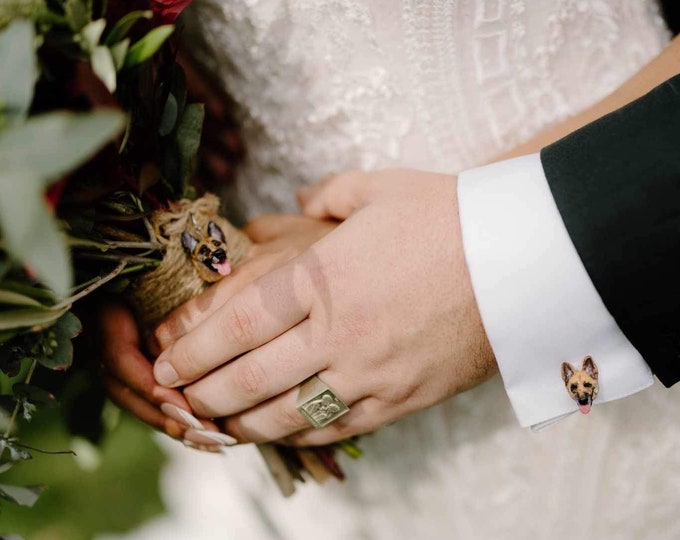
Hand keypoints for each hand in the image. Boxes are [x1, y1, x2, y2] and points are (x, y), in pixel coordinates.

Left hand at [152, 169, 496, 445]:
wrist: (520, 258)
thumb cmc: (448, 216)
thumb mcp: (381, 189)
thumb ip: (328, 195)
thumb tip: (299, 202)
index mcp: (322, 277)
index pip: (238, 324)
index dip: (193, 349)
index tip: (166, 363)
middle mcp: (337, 331)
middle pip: (251, 376)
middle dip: (204, 392)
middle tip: (176, 397)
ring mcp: (370, 371)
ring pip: (288, 412)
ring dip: (243, 422)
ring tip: (218, 425)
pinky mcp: (402, 397)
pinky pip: (339, 426)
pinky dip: (301, 434)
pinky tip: (281, 432)